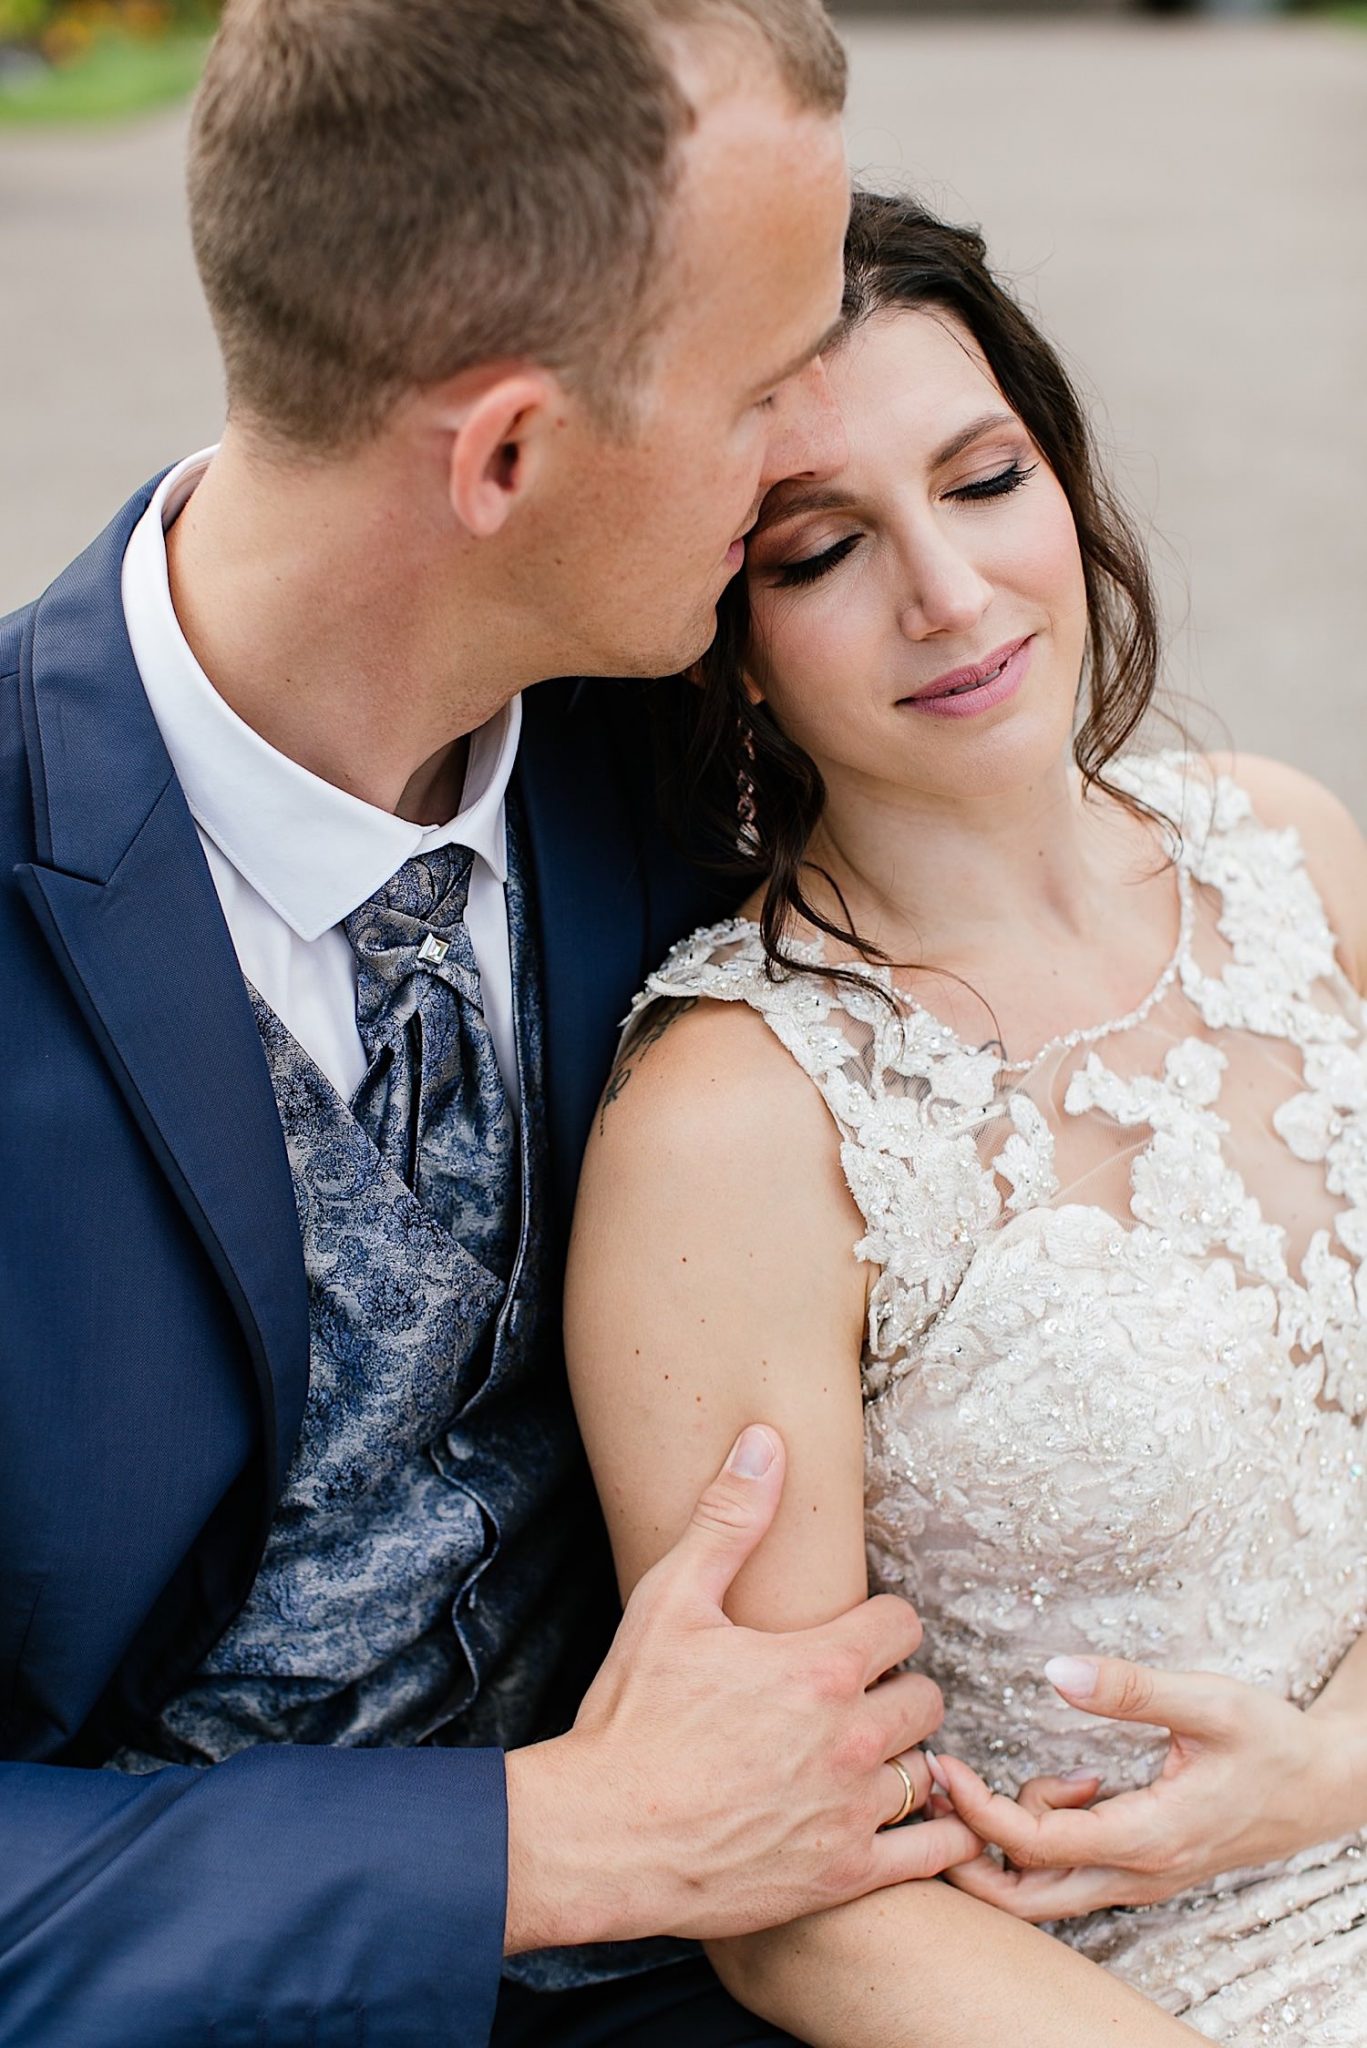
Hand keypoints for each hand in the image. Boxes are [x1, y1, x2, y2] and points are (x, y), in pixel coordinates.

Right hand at [504, 1425, 979, 1952]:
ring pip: (927, 1770)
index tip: (857, 1637)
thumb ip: (728, 1520)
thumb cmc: (630, 1716)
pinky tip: (919, 1821)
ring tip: (866, 1758)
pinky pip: (933, 1851)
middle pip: (926, 1697)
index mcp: (819, 1666)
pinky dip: (938, 1834)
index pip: (902, 1625)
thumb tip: (764, 1442)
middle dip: (897, 1689)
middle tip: (857, 1697)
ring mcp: (850, 1811)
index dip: (880, 1625)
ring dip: (903, 1758)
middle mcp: (849, 1737)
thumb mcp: (670, 1602)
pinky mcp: (844, 1874)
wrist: (601, 1837)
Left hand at [933, 1654, 1341, 1921]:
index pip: (1033, 1846)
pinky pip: (1072, 1873)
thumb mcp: (1208, 1702)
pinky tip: (1077, 1782)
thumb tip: (1057, 1670)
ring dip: (1015, 1838)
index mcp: (1146, 1838)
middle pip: (1024, 1900)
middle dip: (967, 1854)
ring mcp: (1141, 1880)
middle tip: (938, 1790)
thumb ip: (1131, 1689)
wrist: (1324, 1786)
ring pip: (1045, 1891)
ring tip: (1049, 1771)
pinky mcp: (1143, 1870)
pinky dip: (1050, 1834)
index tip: (943, 1763)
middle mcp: (1137, 1874)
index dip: (976, 1809)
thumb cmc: (1272, 1741)